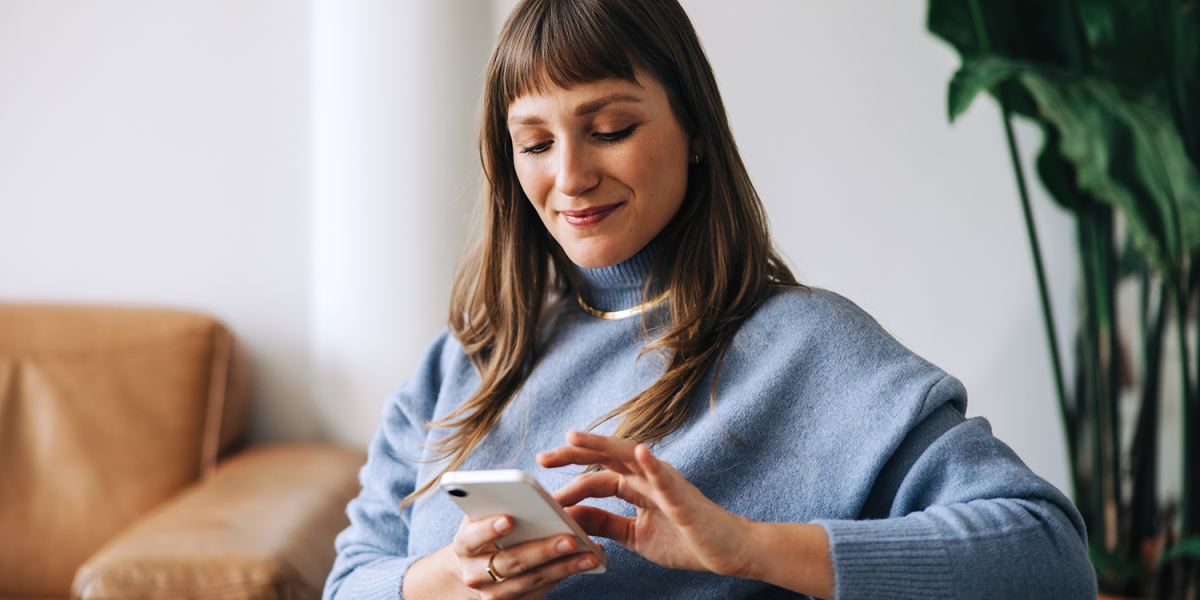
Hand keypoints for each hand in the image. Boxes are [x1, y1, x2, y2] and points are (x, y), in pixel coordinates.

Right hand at [402, 513, 599, 599]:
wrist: (476, 568)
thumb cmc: (486, 532)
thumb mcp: (483, 515)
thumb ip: (498, 504)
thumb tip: (531, 494)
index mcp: (465, 545)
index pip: (472, 538)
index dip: (488, 529)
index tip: (509, 519)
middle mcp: (475, 574)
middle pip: (511, 562)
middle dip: (543, 550)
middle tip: (570, 539)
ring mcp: (494, 594)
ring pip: (532, 580)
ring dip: (563, 567)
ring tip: (589, 555)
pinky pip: (541, 591)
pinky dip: (564, 575)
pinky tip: (585, 562)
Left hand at [535, 430, 759, 577]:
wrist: (727, 553)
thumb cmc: (686, 540)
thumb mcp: (634, 535)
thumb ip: (605, 523)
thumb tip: (571, 517)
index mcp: (635, 487)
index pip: (596, 476)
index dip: (569, 480)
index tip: (541, 485)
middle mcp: (647, 477)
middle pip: (605, 458)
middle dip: (574, 454)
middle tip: (542, 457)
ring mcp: (666, 483)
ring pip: (630, 456)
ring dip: (602, 445)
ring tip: (575, 438)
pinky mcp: (684, 497)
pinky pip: (666, 477)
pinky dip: (653, 463)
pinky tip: (640, 452)